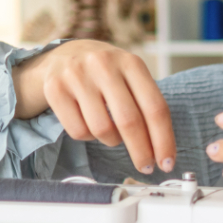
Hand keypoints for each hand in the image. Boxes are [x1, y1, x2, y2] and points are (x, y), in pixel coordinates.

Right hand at [14, 40, 175, 173]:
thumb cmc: (105, 74)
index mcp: (131, 62)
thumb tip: (161, 151)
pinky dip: (88, 136)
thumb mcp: (130, 77)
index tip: (167, 162)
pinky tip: (89, 124)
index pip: (155, 107)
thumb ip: (146, 105)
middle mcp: (104, 65)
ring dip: (111, 140)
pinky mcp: (55, 89)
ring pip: (102, 129)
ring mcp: (77, 76)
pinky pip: (78, 131)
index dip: (163, 140)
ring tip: (111, 132)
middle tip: (146, 167)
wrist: (64, 55)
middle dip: (141, 152)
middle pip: (130, 121)